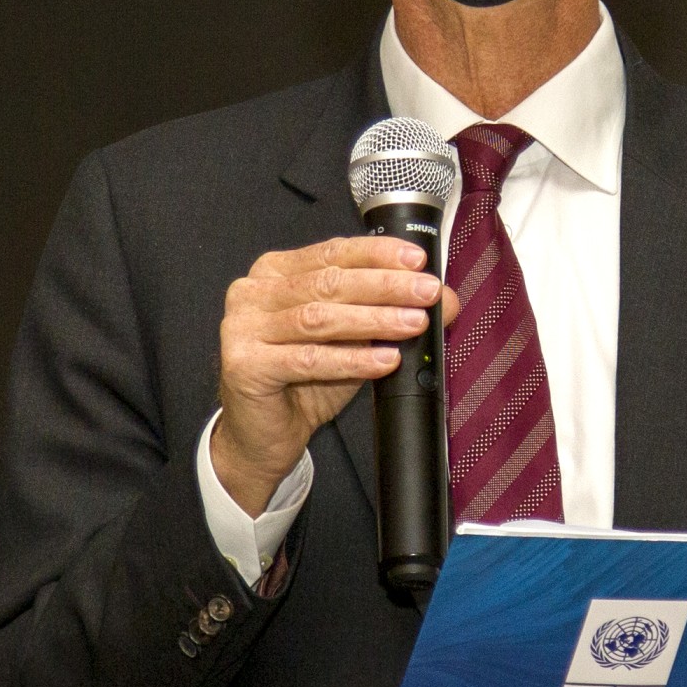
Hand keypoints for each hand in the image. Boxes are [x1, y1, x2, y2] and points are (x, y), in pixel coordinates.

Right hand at [212, 236, 446, 512]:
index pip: (331, 252)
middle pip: (328, 282)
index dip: (377, 254)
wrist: (266, 434)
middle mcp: (253, 292)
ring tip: (413, 323)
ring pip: (318, 318)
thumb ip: (388, 311)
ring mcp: (242, 328)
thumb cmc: (304, 380)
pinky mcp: (244, 364)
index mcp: (275, 272)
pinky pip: (307, 359)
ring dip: (373, 320)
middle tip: (426, 292)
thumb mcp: (352, 338)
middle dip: (385, 286)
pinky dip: (351, 360)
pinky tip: (384, 361)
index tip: (417, 260)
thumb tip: (444, 298)